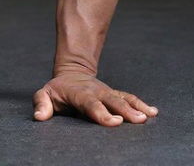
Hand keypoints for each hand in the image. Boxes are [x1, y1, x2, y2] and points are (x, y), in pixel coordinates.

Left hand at [33, 73, 157, 125]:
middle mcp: (95, 92)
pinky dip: (141, 104)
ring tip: (149, 116)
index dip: (101, 113)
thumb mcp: (45, 94)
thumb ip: (42, 104)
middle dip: (124, 110)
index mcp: (78, 94)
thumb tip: (39, 117)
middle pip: (111, 100)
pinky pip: (129, 98)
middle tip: (138, 120)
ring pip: (122, 98)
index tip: (114, 122)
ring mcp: (106, 92)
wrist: (72, 73)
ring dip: (136, 106)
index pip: (90, 104)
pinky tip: (154, 112)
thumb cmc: (58, 90)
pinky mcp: (115, 95)